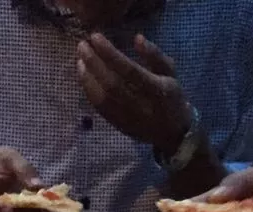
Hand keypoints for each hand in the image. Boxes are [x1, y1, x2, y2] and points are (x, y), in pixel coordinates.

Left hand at [77, 33, 191, 153]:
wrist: (173, 133)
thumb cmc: (171, 96)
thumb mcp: (170, 72)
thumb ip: (154, 54)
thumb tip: (137, 38)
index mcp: (156, 90)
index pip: (129, 69)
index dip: (110, 53)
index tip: (95, 37)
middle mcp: (141, 105)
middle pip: (112, 83)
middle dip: (94, 63)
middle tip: (82, 46)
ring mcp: (129, 118)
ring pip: (103, 98)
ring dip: (88, 78)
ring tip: (80, 60)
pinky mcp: (120, 126)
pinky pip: (101, 109)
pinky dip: (90, 92)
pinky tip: (84, 78)